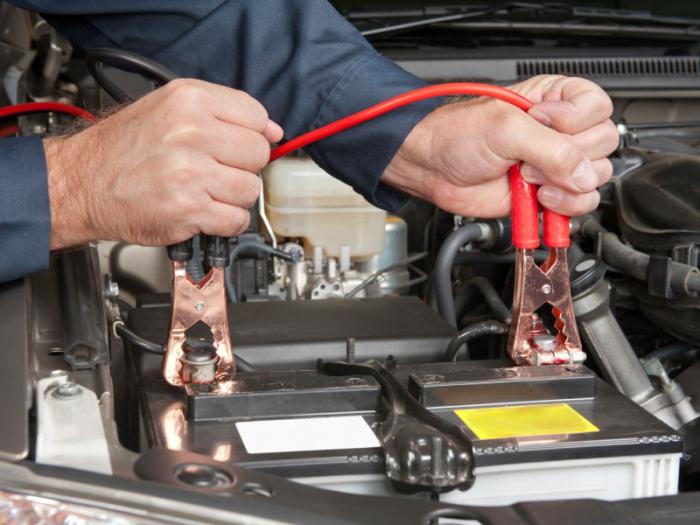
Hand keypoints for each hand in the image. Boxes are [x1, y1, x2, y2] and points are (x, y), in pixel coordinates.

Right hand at [44, 78, 282, 248]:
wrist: (81, 184)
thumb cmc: (123, 149)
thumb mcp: (169, 109)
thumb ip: (223, 113)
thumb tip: (273, 131)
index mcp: (189, 101)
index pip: (256, 116)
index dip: (250, 134)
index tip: (236, 145)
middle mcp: (191, 133)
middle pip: (258, 154)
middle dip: (241, 166)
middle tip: (214, 169)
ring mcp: (191, 173)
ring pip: (251, 189)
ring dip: (233, 196)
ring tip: (205, 190)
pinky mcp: (190, 210)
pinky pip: (237, 219)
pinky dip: (225, 221)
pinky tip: (203, 210)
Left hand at [382, 75, 618, 216]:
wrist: (433, 168)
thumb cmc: (457, 135)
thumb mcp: (506, 129)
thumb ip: (551, 149)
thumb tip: (584, 173)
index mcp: (554, 100)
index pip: (597, 106)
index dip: (575, 120)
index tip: (542, 124)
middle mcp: (560, 131)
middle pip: (602, 144)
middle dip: (568, 157)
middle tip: (530, 157)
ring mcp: (554, 164)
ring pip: (595, 177)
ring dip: (565, 184)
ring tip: (529, 178)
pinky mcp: (547, 192)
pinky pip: (579, 203)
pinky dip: (564, 206)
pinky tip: (538, 198)